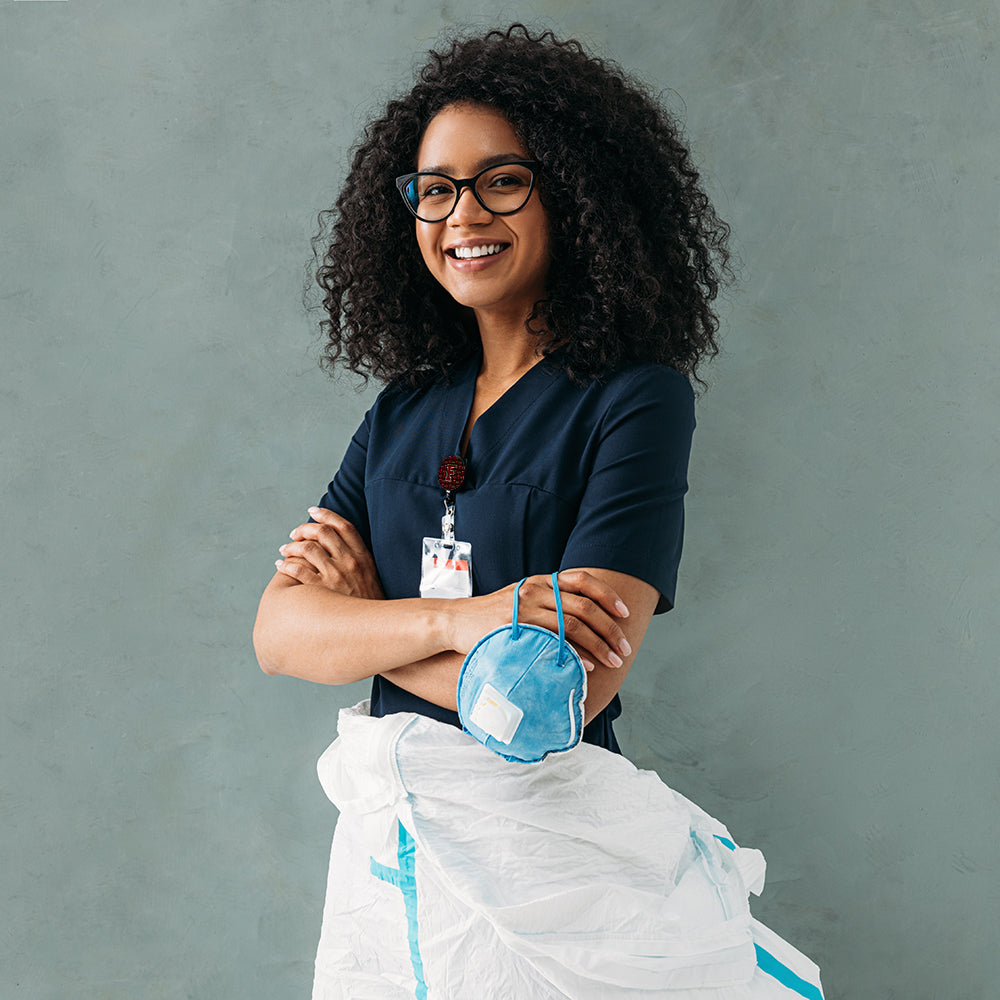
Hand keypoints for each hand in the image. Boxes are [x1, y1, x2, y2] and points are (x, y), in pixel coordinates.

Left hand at [275, 507, 383, 598]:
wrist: (376, 631)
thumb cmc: (370, 606)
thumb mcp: (372, 579)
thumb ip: (358, 561)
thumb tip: (339, 549)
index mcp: (363, 557)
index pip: (344, 526)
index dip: (327, 515)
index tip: (313, 511)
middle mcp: (350, 563)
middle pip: (322, 533)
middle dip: (303, 529)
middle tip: (294, 534)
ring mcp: (336, 576)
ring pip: (307, 548)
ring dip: (290, 546)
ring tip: (284, 551)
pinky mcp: (323, 591)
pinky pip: (298, 570)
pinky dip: (286, 564)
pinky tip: (282, 566)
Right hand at [444, 569, 631, 671]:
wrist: (455, 621)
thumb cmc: (492, 615)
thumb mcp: (522, 598)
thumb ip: (549, 602)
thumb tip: (583, 617)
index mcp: (541, 581)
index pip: (583, 580)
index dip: (608, 595)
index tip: (625, 613)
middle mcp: (536, 589)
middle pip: (585, 606)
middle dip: (610, 628)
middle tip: (624, 647)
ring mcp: (526, 607)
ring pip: (574, 625)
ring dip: (599, 645)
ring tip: (612, 661)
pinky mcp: (516, 627)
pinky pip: (553, 641)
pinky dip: (576, 655)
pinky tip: (587, 666)